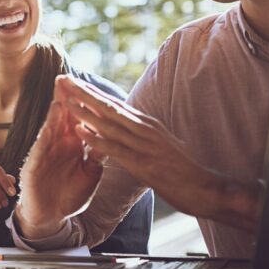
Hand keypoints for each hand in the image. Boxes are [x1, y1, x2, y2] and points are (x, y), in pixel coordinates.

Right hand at [15, 80, 103, 238]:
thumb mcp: (90, 173)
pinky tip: (53, 116)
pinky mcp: (36, 164)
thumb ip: (97, 155)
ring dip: (57, 106)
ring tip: (61, 88)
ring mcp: (46, 152)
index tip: (88, 82)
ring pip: (53, 125)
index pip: (78, 119)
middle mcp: (59, 145)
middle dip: (66, 96)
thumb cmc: (68, 194)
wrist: (51, 217)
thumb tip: (109, 137)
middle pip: (63, 116)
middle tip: (67, 75)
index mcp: (73, 145)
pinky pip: (43, 143)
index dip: (83, 102)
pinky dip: (48, 128)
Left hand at [57, 76, 259, 228]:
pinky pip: (116, 148)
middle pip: (108, 106)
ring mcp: (145, 145)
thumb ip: (140, 135)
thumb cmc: (181, 170)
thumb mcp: (158, 145)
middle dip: (83, 92)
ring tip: (63, 98)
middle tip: (60, 78)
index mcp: (147, 124)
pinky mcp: (144, 163)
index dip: (90, 91)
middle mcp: (145, 129)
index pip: (113, 103)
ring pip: (109, 123)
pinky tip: (80, 130)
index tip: (71, 80)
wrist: (207, 189)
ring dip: (84, 110)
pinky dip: (96, 138)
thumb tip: (124, 125)